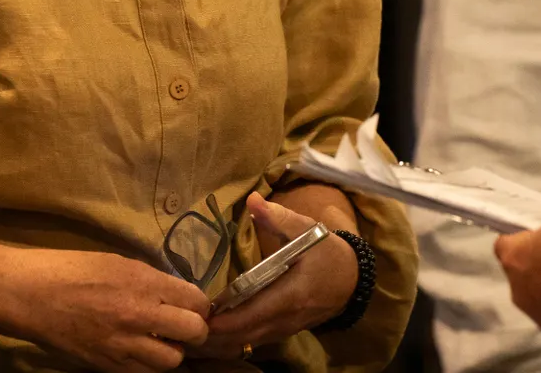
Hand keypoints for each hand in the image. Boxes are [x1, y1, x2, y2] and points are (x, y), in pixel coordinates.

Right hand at [2, 248, 208, 372]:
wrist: (31, 295)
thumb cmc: (71, 269)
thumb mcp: (118, 262)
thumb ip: (151, 280)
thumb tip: (176, 294)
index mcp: (143, 283)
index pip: (196, 301)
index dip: (200, 304)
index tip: (192, 305)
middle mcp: (140, 315)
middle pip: (194, 332)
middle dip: (194, 329)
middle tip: (182, 324)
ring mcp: (124, 345)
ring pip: (172, 360)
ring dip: (171, 350)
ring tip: (159, 340)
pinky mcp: (108, 366)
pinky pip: (144, 372)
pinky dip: (148, 364)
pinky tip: (138, 351)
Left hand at [197, 194, 357, 359]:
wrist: (353, 278)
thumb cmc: (327, 252)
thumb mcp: (307, 229)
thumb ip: (278, 217)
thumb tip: (253, 199)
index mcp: (292, 294)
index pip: (255, 313)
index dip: (228, 319)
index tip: (203, 316)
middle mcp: (288, 317)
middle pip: (247, 334)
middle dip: (218, 334)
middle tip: (188, 325)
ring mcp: (288, 328)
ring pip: (251, 341)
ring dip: (224, 340)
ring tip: (195, 331)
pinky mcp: (286, 330)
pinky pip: (257, 340)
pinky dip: (236, 339)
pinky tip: (216, 334)